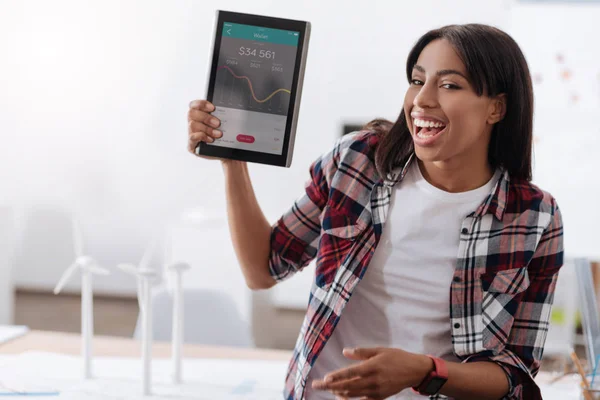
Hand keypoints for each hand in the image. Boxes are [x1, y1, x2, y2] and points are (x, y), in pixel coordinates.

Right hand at [187, 99, 225, 160]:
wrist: (224, 151)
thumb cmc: (223, 136)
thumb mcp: (225, 125)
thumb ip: (223, 117)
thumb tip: (231, 111)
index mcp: (199, 115)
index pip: (194, 105)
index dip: (202, 104)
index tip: (213, 108)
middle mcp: (193, 123)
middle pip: (191, 113)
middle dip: (206, 117)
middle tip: (218, 123)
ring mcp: (191, 133)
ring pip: (193, 125)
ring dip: (207, 129)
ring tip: (218, 134)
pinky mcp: (191, 145)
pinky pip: (193, 137)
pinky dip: (202, 136)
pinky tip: (211, 139)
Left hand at [311, 347, 433, 399]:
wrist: (415, 371)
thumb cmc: (397, 357)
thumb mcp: (380, 350)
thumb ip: (362, 352)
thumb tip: (345, 351)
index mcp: (372, 367)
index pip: (350, 373)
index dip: (337, 376)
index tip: (325, 379)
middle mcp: (372, 381)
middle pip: (347, 385)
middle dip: (330, 386)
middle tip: (316, 385)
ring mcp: (376, 391)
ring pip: (352, 394)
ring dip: (337, 392)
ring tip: (326, 389)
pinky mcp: (379, 397)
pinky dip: (349, 398)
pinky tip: (341, 396)